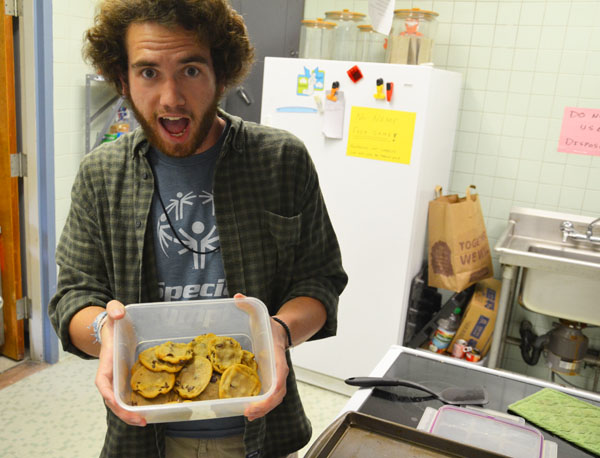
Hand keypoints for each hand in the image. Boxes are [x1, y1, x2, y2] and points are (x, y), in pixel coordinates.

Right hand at [94, 300, 146, 426]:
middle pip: (113, 401)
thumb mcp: (113, 312)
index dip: (108, 393)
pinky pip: (132, 397)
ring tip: (146, 422)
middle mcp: (111, 377)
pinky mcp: (129, 381)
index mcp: (106, 364)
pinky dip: (138, 406)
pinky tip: (151, 412)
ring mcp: (119, 381)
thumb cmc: (114, 323)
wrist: (115, 329)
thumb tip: (118, 313)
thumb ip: (114, 309)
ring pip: (122, 403)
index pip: (103, 383)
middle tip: (140, 421)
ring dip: (131, 415)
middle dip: (124, 413)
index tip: (115, 402)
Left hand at [234, 294, 288, 420]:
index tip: (266, 394)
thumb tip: (237, 296)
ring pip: (274, 398)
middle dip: (266, 405)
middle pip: (278, 392)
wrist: (280, 332)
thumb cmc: (268, 325)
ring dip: (263, 409)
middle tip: (250, 412)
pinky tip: (247, 411)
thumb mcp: (260, 313)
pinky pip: (267, 397)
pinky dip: (260, 406)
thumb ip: (249, 305)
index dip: (275, 385)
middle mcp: (278, 369)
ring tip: (247, 415)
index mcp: (277, 354)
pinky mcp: (268, 381)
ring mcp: (274, 377)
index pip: (280, 373)